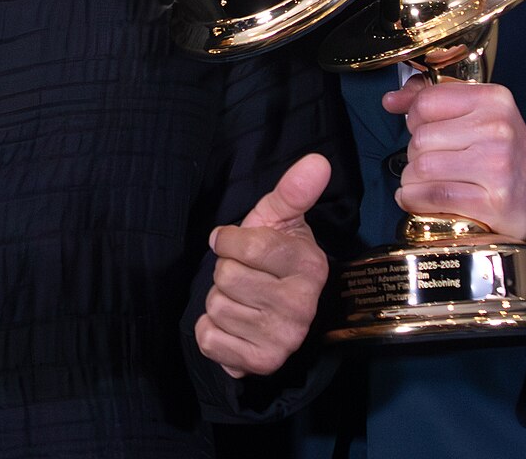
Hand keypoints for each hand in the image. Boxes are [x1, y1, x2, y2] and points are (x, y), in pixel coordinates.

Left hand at [194, 153, 331, 377]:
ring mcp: (283, 339)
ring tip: (242, 299)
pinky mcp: (260, 364)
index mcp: (309, 267)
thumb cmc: (272, 255)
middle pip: (226, 276)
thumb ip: (293, 189)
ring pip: (215, 306)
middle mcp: (301, 307)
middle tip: (245, 275)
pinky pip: (208, 338)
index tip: (236, 242)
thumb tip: (318, 161)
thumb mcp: (280, 218)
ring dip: (218, 300)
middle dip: (225, 270)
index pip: (246, 245)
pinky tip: (233, 325)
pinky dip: (210, 330)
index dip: (230, 240)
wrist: (275, 306)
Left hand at [384, 77, 525, 243]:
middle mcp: (498, 129)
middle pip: (420, 138)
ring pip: (422, 167)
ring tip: (423, 182)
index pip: (426, 102)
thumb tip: (391, 100)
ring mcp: (497, 166)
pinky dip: (414, 198)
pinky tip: (416, 197)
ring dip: (412, 179)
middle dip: (414, 154)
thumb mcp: (478, 114)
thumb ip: (432, 100)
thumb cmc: (502, 152)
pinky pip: (433, 195)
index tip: (422, 130)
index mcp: (494, 100)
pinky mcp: (493, 201)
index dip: (414, 119)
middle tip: (429, 161)